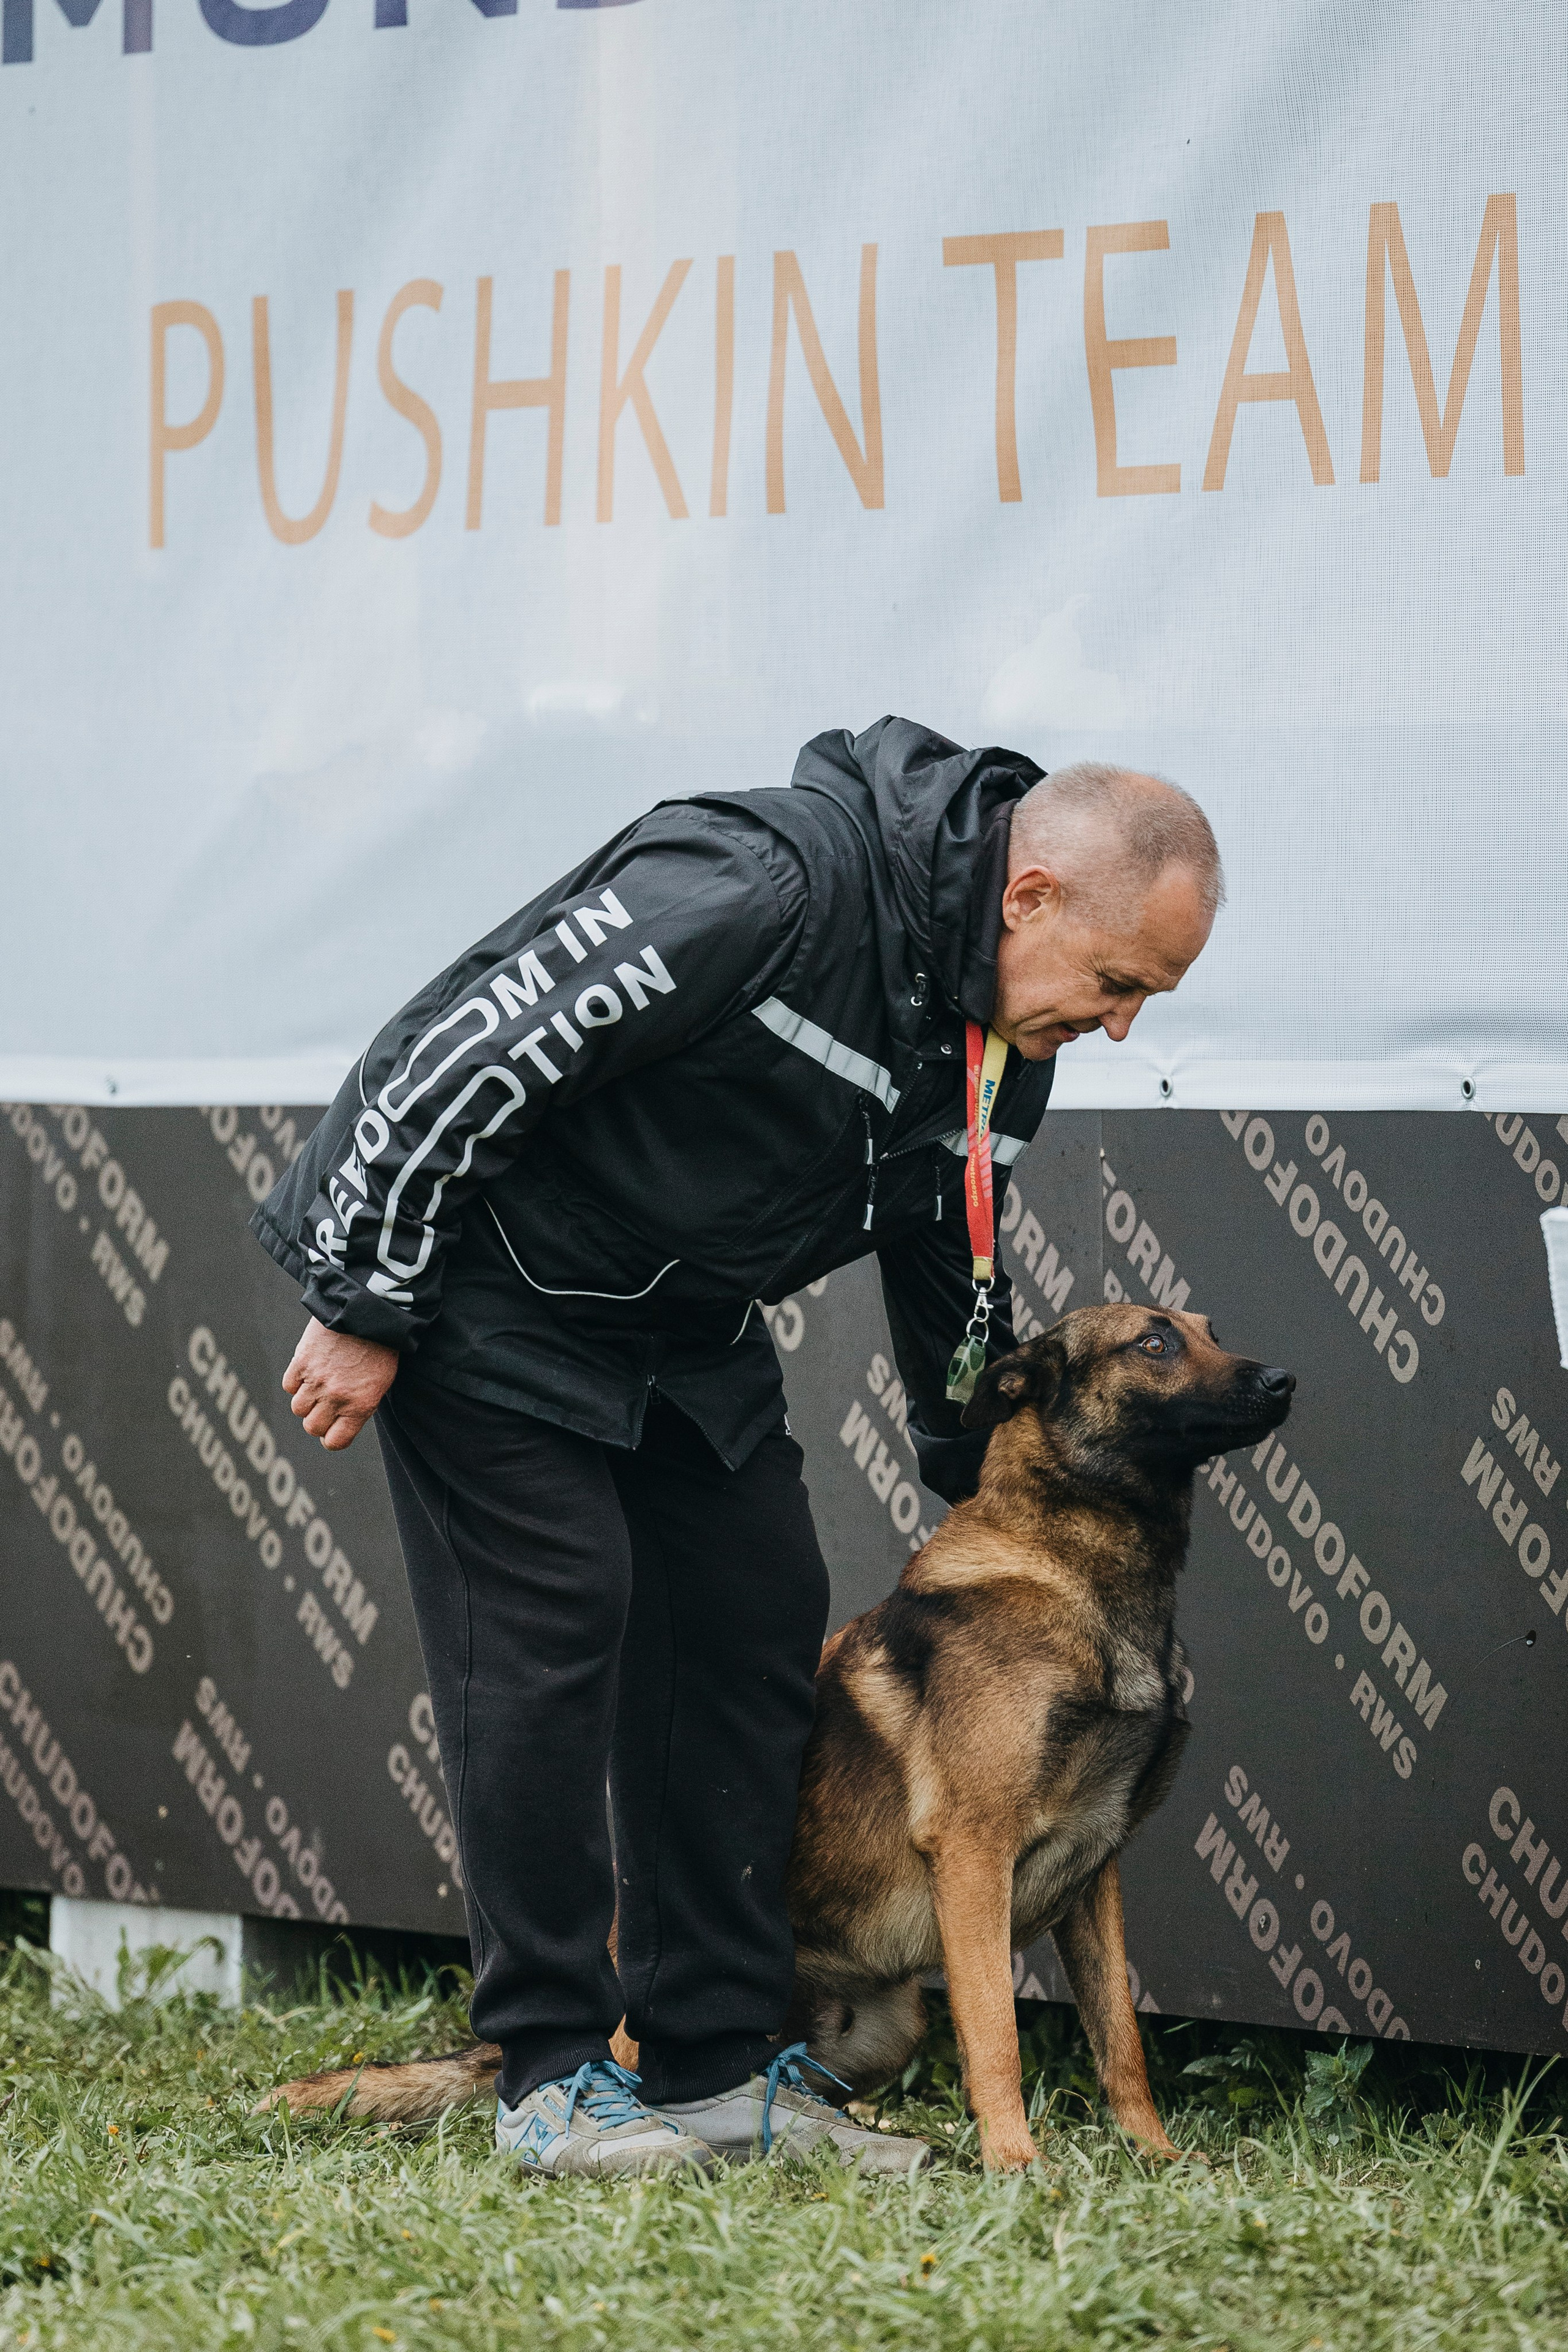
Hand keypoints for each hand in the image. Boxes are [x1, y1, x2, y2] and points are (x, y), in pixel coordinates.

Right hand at [281, 1317, 398, 1450]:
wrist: (370, 1310)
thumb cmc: (382, 1347)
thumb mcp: (382, 1382)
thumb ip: (360, 1404)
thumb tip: (343, 1419)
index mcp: (360, 1406)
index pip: (335, 1442)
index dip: (332, 1438)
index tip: (332, 1431)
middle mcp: (336, 1398)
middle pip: (312, 1427)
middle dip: (318, 1419)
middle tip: (326, 1405)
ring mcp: (316, 1380)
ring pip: (298, 1408)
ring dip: (307, 1400)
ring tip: (319, 1385)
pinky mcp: (301, 1361)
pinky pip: (289, 1386)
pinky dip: (297, 1382)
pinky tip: (309, 1371)